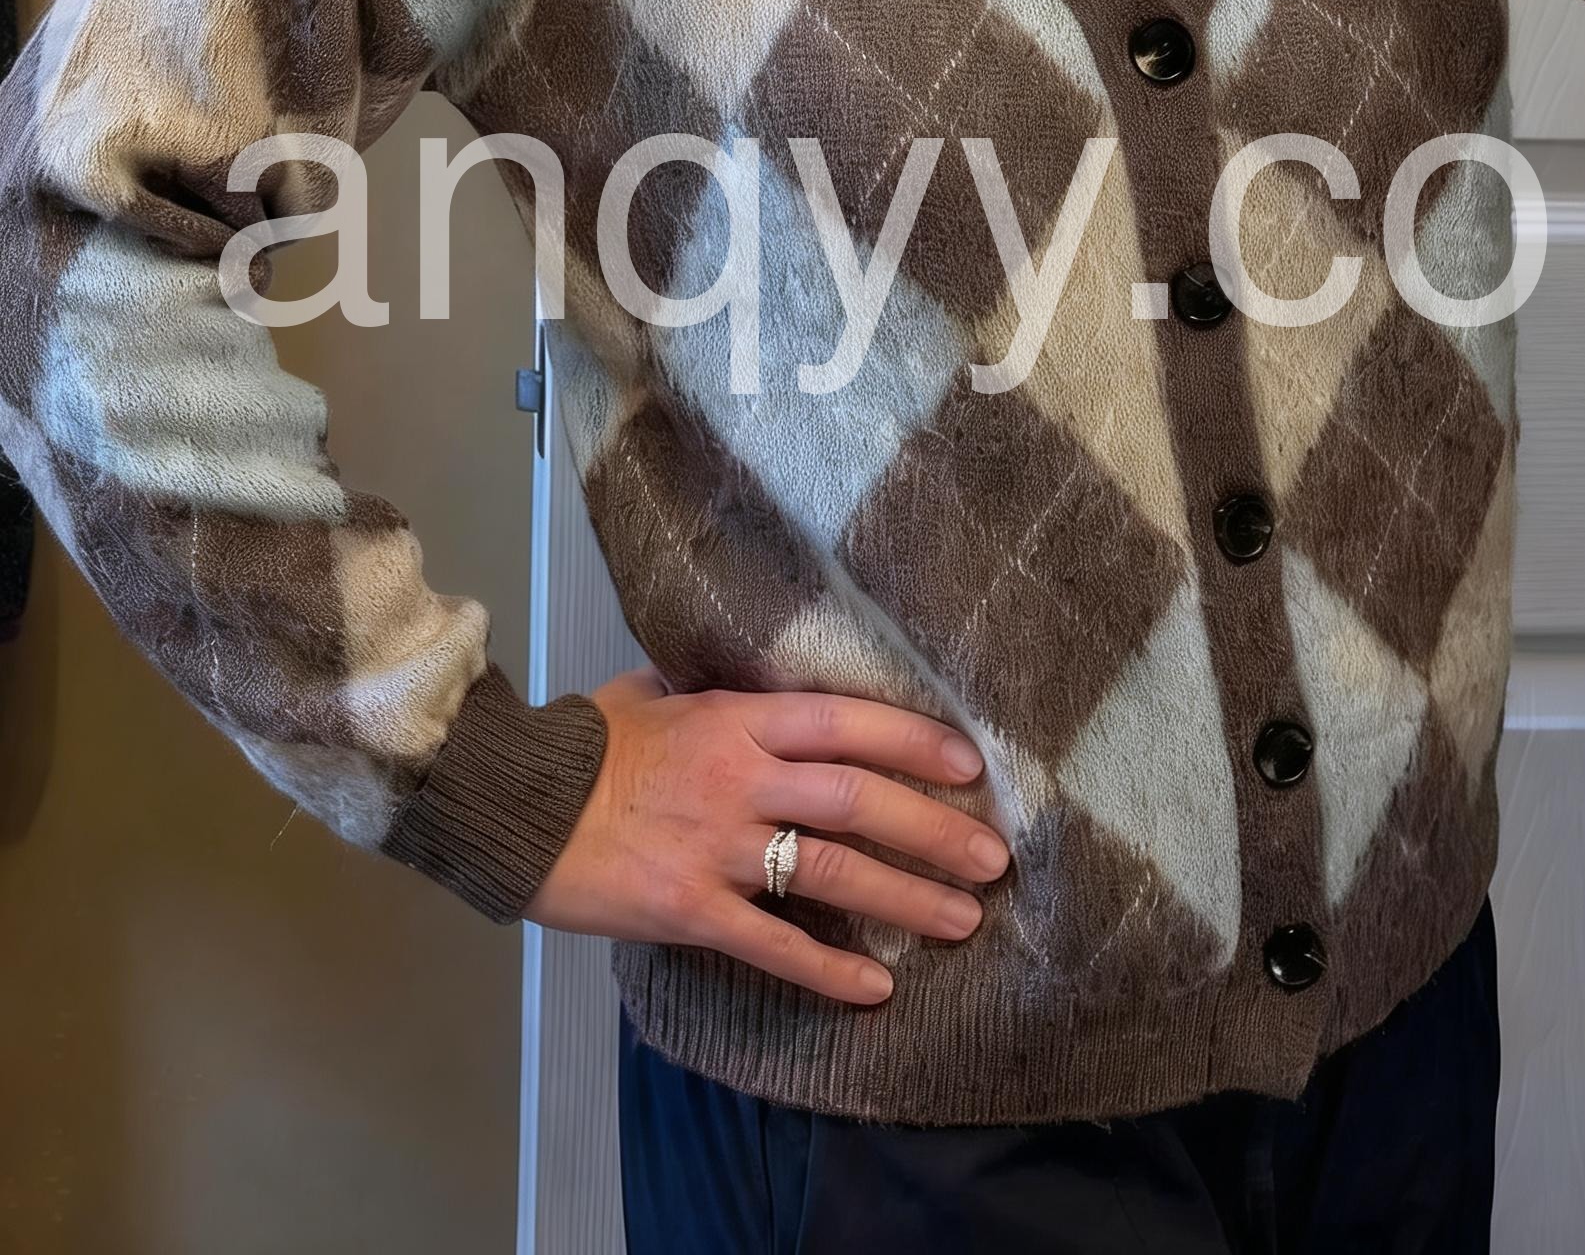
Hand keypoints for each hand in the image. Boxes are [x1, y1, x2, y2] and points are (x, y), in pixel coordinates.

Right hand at [526, 665, 1007, 1004]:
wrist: (512, 803)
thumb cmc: (586, 743)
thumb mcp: (656, 692)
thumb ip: (717, 689)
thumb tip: (759, 674)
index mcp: (738, 719)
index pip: (847, 724)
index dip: (913, 743)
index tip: (970, 768)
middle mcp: (740, 778)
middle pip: (858, 800)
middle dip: (934, 831)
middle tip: (994, 859)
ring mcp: (717, 846)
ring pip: (831, 871)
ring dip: (905, 899)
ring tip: (963, 920)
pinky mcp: (689, 909)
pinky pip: (771, 943)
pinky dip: (827, 968)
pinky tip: (874, 989)